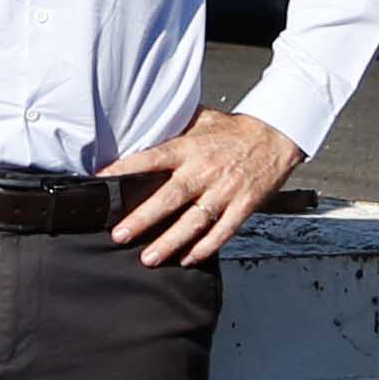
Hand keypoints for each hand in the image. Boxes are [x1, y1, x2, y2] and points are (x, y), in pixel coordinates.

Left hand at [105, 108, 302, 266]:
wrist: (276, 135)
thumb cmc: (234, 131)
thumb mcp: (201, 120)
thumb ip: (173, 129)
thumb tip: (140, 129)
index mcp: (190, 147)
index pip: (152, 158)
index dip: (126, 168)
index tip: (103, 180)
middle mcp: (205, 170)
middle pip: (170, 198)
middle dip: (143, 219)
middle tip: (120, 235)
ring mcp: (225, 190)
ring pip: (194, 222)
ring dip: (170, 242)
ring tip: (149, 258)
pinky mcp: (243, 205)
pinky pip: (222, 232)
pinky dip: (205, 248)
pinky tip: (187, 258)